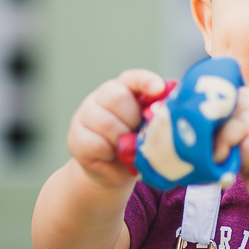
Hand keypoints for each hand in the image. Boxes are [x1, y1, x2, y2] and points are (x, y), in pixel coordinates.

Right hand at [67, 70, 165, 188]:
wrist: (110, 170)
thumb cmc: (135, 143)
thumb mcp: (148, 127)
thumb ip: (156, 116)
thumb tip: (172, 113)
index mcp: (124, 89)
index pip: (133, 78)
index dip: (146, 81)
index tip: (159, 90)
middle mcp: (101, 97)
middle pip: (117, 97)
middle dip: (133, 118)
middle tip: (137, 132)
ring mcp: (86, 115)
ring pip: (106, 122)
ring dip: (122, 139)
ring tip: (126, 147)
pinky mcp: (76, 138)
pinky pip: (97, 144)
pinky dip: (110, 154)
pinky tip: (113, 156)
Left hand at [214, 88, 248, 206]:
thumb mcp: (245, 136)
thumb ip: (233, 121)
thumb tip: (199, 113)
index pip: (240, 94)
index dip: (220, 110)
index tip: (207, 128)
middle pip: (238, 105)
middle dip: (218, 126)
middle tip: (211, 147)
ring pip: (241, 123)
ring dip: (224, 142)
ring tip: (221, 158)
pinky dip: (239, 158)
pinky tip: (242, 168)